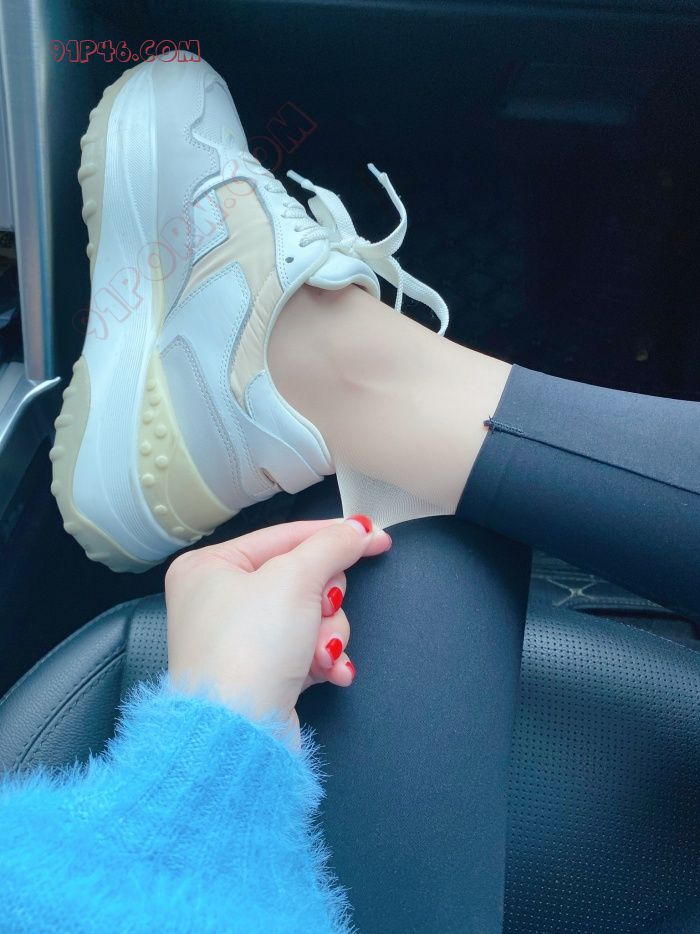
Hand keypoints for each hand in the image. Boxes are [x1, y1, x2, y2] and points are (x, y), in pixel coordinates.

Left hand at [165, 516, 391, 740]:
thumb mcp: (295, 579)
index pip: (284, 536)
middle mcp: (218, 600)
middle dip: (323, 604)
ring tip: (319, 654)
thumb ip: (331, 545)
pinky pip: (305, 650)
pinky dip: (322, 660)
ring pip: (310, 617)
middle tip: (320, 613)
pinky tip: (329, 672)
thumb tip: (358, 529)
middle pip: (301, 580)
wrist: (237, 735)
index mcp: (209, 567)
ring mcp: (239, 640)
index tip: (374, 536)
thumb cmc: (247, 650)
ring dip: (326, 636)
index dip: (333, 536)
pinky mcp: (260, 674)